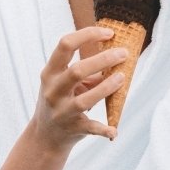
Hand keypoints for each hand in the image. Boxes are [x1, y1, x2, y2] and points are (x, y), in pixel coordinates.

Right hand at [31, 26, 128, 148]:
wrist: (45, 136)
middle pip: (77, 71)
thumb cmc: (61, 101)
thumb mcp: (67, 83)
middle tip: (123, 53)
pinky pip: (91, 128)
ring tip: (122, 77)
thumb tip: (117, 57)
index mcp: (50, 73)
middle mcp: (53, 90)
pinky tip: (114, 130)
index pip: (65, 45)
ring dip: (107, 87)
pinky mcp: (73, 129)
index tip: (109, 33)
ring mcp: (61, 111)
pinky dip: (104, 129)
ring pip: (85, 99)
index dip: (88, 35)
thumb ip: (88, 72)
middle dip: (103, 60)